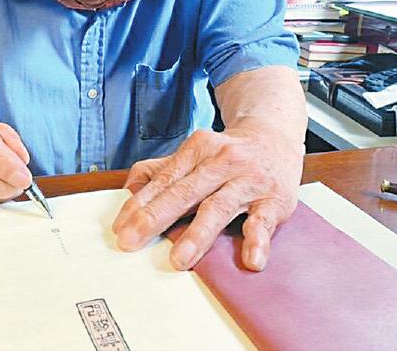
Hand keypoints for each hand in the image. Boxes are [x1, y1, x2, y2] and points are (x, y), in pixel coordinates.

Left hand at [111, 127, 302, 271]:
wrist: (276, 137)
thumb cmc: (230, 152)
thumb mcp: (196, 151)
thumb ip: (161, 170)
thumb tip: (129, 190)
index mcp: (199, 149)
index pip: (164, 180)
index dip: (140, 204)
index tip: (121, 227)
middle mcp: (223, 162)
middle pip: (185, 192)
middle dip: (155, 218)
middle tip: (132, 241)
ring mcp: (249, 181)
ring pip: (219, 207)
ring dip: (198, 234)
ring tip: (179, 259)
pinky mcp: (275, 200)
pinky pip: (264, 221)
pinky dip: (257, 240)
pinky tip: (250, 258)